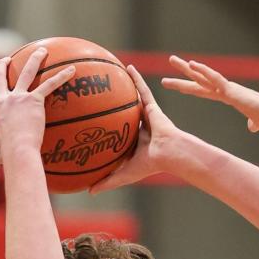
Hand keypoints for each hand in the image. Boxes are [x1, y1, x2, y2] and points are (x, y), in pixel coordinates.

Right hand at [0, 47, 75, 165]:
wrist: (18, 151)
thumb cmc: (9, 157)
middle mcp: (2, 101)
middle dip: (2, 65)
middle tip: (7, 58)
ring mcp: (17, 98)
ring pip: (26, 72)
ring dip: (34, 59)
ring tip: (42, 50)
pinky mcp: (33, 100)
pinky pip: (50, 85)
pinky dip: (62, 77)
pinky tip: (72, 70)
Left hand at [90, 64, 180, 192]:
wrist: (170, 154)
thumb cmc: (150, 165)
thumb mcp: (124, 174)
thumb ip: (107, 182)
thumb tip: (88, 192)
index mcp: (131, 142)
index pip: (114, 133)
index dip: (104, 127)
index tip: (88, 121)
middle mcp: (137, 127)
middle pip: (120, 113)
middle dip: (110, 105)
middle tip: (93, 94)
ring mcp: (145, 116)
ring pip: (130, 98)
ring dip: (122, 86)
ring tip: (109, 74)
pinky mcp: (153, 107)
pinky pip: (142, 90)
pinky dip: (136, 78)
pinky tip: (127, 66)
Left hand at [161, 57, 258, 134]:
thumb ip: (253, 123)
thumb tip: (252, 126)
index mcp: (231, 98)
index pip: (206, 92)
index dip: (191, 89)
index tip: (178, 86)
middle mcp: (228, 91)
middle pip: (200, 82)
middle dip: (183, 76)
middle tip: (169, 66)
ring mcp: (229, 90)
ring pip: (204, 77)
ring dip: (187, 69)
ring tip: (172, 60)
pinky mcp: (233, 91)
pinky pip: (215, 79)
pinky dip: (204, 71)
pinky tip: (192, 64)